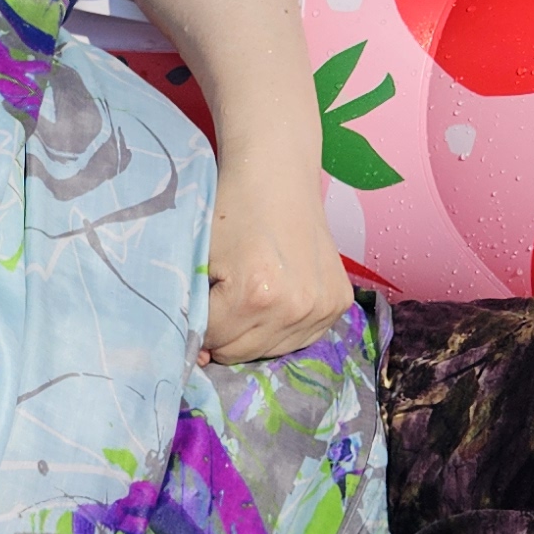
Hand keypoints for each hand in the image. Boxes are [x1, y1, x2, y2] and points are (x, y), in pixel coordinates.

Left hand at [201, 160, 353, 365]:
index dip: (198, 326)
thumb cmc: (229, 210)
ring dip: (253, 334)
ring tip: (247, 298)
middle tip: (221, 302)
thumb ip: (195, 308)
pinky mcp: (338, 303)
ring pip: (272, 350)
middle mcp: (296, 307)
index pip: (214, 340)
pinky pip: (300, 337)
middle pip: (244, 352)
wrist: (276, 176)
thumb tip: (201, 357)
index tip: (198, 308)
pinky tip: (274, 300)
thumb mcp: (200, 258)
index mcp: (256, 295)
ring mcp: (322, 307)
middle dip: (224, 334)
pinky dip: (282, 327)